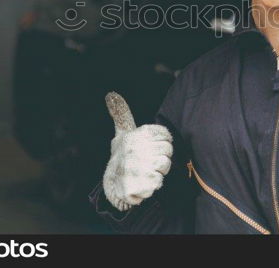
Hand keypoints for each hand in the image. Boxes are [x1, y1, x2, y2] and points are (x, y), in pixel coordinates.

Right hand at [102, 92, 172, 210]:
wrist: (112, 184)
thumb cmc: (122, 156)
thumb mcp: (122, 132)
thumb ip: (121, 113)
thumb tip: (110, 94)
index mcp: (138, 134)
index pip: (166, 135)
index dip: (160, 142)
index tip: (149, 147)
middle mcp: (137, 148)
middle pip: (168, 150)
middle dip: (160, 157)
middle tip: (146, 160)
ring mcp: (139, 167)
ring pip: (165, 165)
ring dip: (158, 170)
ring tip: (145, 170)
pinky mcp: (141, 185)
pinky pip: (160, 182)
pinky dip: (153, 184)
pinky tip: (142, 182)